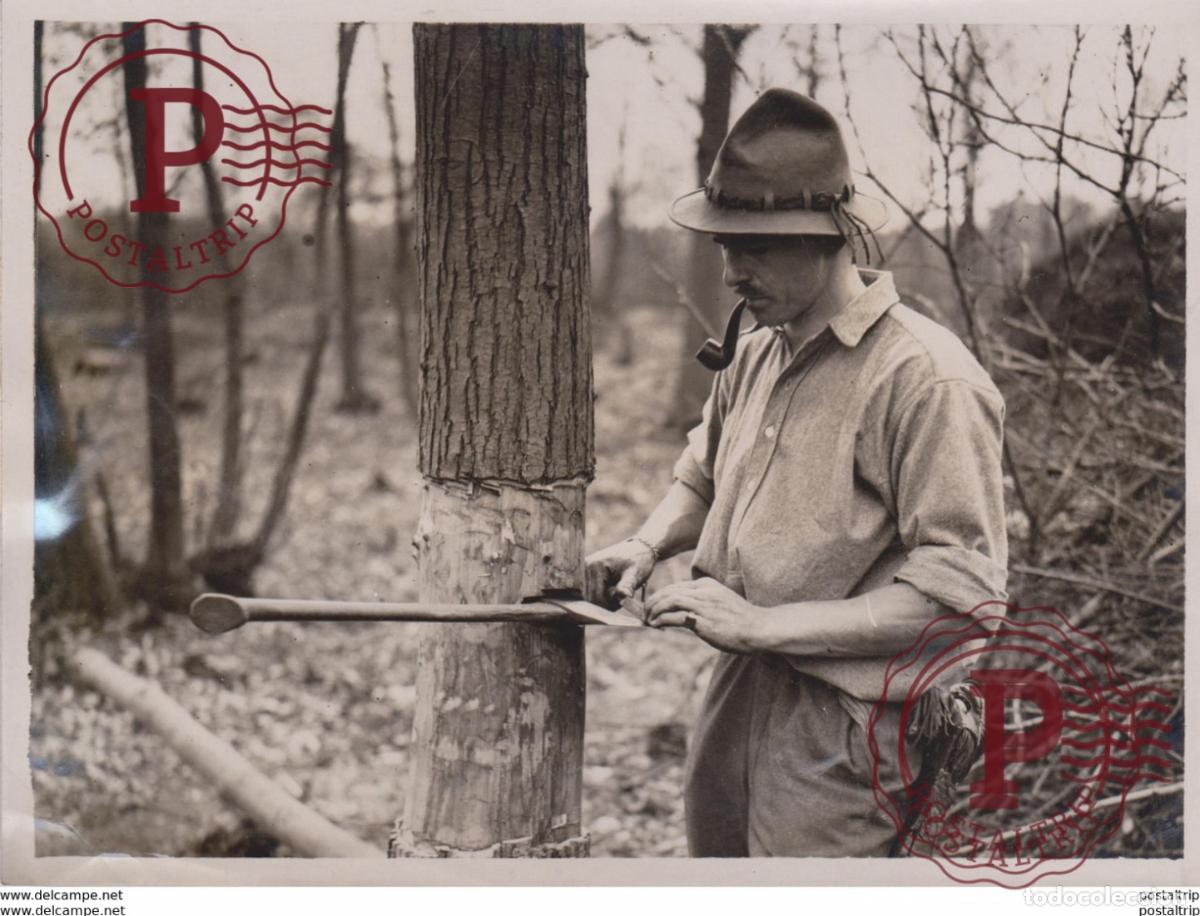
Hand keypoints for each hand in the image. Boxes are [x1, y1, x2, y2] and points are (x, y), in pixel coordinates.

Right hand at [584, 539, 656, 608]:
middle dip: (608, 602)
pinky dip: (603, 595)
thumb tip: (623, 596)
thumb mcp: (635, 573)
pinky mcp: (587, 574)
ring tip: (619, 592)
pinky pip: (592, 592)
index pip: (596, 598)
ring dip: (605, 600)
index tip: (624, 598)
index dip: (611, 604)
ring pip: (591, 597)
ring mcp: (584, 570)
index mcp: (594, 566)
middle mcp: (585, 567)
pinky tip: (613, 590)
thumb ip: (626, 586)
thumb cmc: (638, 561)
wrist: (639, 549)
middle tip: (623, 595)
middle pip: (591, 599)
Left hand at [644, 577, 759, 653]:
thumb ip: (705, 604)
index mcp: (708, 585)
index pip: (677, 587)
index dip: (662, 596)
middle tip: (645, 612)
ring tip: (648, 619)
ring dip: (654, 610)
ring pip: (668, 601)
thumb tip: (688, 615)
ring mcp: (702, 605)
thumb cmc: (743, 620)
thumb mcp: (722, 603)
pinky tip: (656, 625)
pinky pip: (673, 616)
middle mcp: (703, 591)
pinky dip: (660, 620)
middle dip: (653, 601)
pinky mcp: (701, 620)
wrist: (759, 628)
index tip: (654, 606)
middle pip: (669, 591)